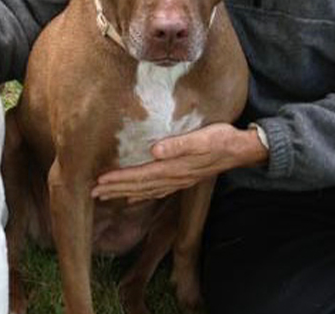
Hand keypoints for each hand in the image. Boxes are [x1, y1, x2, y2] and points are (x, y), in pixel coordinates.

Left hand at [91, 123, 267, 203]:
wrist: (242, 150)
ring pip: (146, 190)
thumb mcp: (203, 137)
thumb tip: (154, 149)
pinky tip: (132, 197)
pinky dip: (142, 194)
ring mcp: (179, 180)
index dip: (119, 179)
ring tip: (105, 195)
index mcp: (175, 167)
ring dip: (124, 193)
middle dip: (115, 189)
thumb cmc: (221, 139)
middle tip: (92, 192)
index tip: (99, 181)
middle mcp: (175, 178)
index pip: (141, 175)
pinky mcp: (183, 178)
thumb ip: (179, 144)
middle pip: (139, 186)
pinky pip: (157, 190)